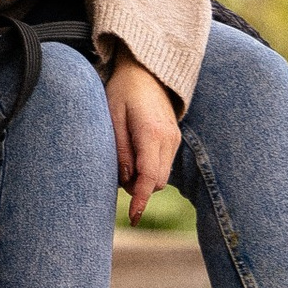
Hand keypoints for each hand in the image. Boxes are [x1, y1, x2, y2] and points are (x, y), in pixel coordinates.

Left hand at [103, 52, 181, 223]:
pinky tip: (136, 152)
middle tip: (118, 170)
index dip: (141, 199)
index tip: (133, 217)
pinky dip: (150, 168)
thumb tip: (125, 181)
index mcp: (151, 133)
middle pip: (158, 181)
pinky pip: (164, 164)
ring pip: (162, 175)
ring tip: (126, 155)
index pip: (149, 176)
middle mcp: (168, 138)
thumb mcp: (113, 117)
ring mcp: (174, 138)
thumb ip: (120, 150)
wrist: (146, 71)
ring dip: (144, 178)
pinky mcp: (174, 138)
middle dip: (139, 187)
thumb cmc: (123, 91)